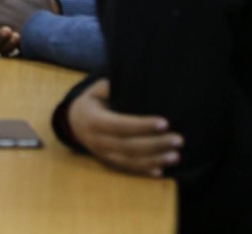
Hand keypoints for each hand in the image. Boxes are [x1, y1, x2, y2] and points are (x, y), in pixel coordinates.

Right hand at [68, 78, 182, 176]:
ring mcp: (102, 154)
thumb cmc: (92, 102)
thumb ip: (110, 87)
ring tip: (176, 156)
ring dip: (154, 160)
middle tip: (178, 140)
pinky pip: (127, 169)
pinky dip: (144, 171)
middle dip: (155, 144)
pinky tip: (162, 171)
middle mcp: (97, 140)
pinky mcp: (108, 162)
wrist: (73, 121)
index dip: (142, 126)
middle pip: (128, 146)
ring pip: (129, 161)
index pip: (121, 125)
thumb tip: (131, 81)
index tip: (165, 123)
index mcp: (93, 120)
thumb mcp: (95, 90)